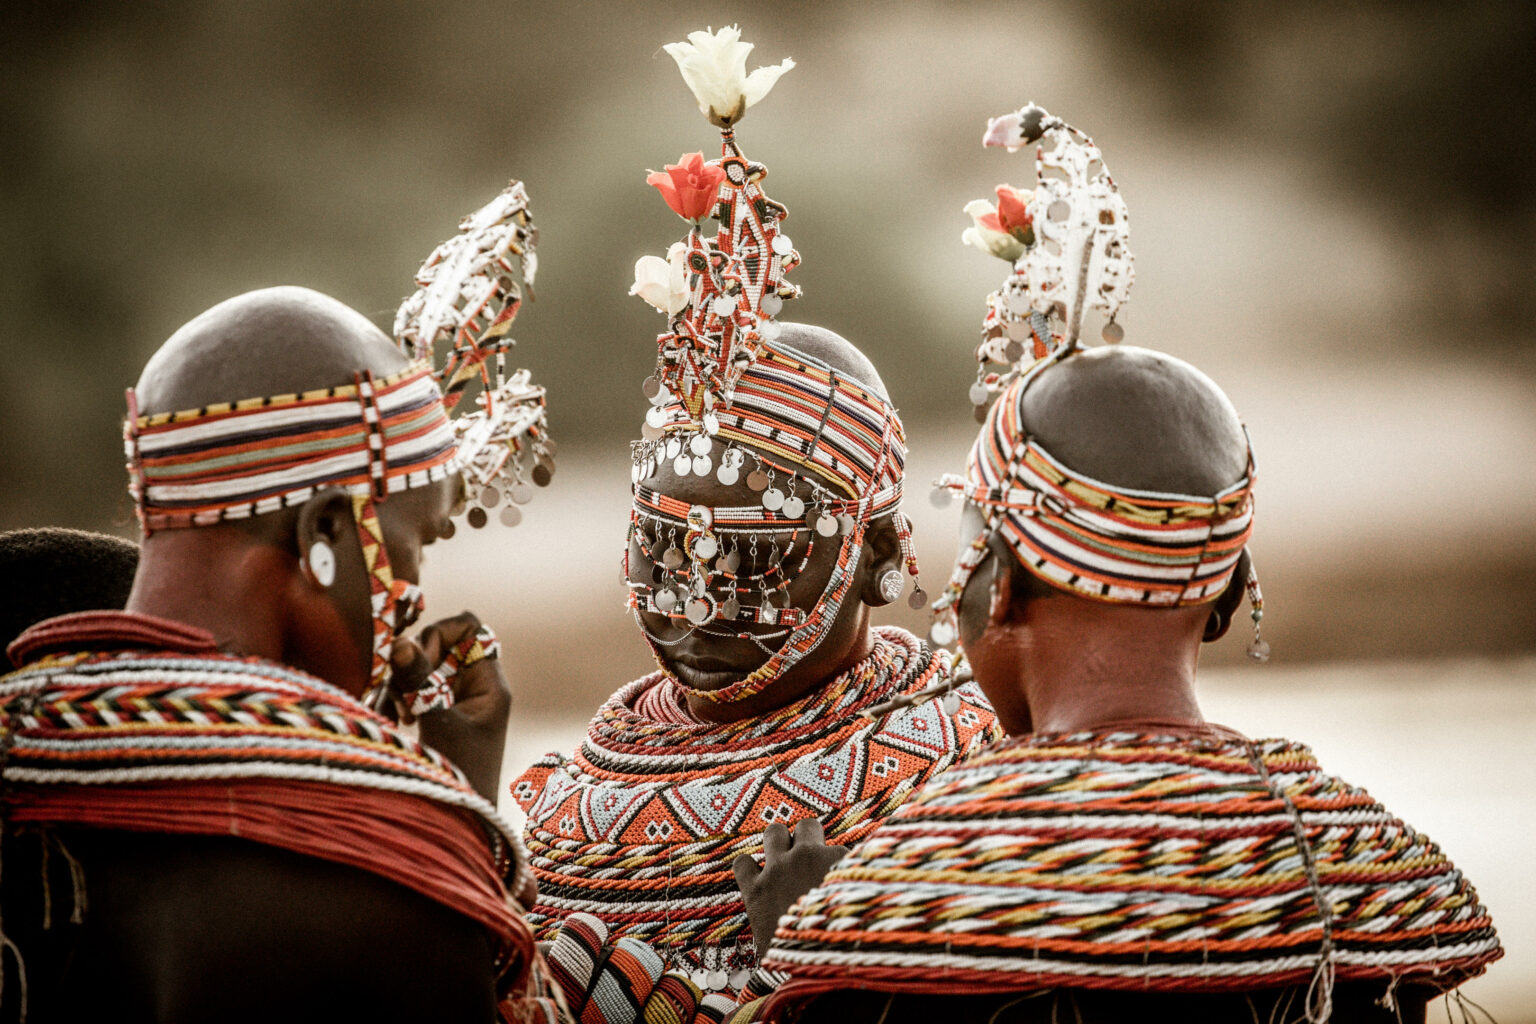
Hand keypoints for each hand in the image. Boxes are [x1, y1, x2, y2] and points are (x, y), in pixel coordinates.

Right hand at [388, 611, 510, 801]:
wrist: (461, 826)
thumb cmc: (458, 778)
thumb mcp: (437, 724)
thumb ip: (418, 680)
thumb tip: (400, 640)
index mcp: (490, 684)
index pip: (470, 627)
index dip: (441, 634)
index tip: (421, 662)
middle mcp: (477, 687)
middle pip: (442, 644)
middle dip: (414, 661)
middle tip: (404, 695)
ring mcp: (457, 701)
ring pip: (424, 667)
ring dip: (403, 683)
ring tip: (399, 714)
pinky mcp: (439, 717)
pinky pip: (417, 690)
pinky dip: (401, 699)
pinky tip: (398, 720)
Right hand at [732, 819, 846, 958]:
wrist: (829, 965)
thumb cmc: (796, 967)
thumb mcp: (768, 952)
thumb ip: (767, 934)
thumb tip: (760, 965)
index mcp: (757, 893)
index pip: (742, 862)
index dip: (756, 865)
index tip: (768, 874)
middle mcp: (778, 868)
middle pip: (774, 831)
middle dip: (788, 841)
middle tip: (802, 860)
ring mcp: (807, 858)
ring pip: (806, 824)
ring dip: (815, 837)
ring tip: (828, 857)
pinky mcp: (838, 856)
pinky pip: (843, 846)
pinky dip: (850, 860)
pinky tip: (858, 879)